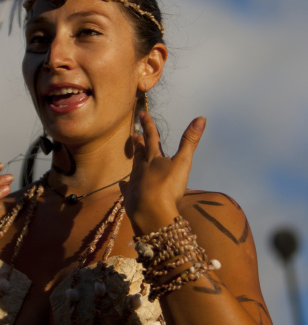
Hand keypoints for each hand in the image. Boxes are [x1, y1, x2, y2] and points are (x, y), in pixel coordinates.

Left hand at [123, 113, 205, 233]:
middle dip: (139, 143)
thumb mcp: (182, 162)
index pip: (151, 137)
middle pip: (140, 152)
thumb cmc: (168, 186)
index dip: (148, 125)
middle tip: (134, 134)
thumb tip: (201, 118)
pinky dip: (125, 185)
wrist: (150, 212)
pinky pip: (126, 189)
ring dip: (134, 160)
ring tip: (132, 155)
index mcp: (154, 158)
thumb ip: (189, 141)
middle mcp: (142, 168)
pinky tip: (123, 184)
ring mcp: (134, 182)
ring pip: (134, 168)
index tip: (141, 113)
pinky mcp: (130, 197)